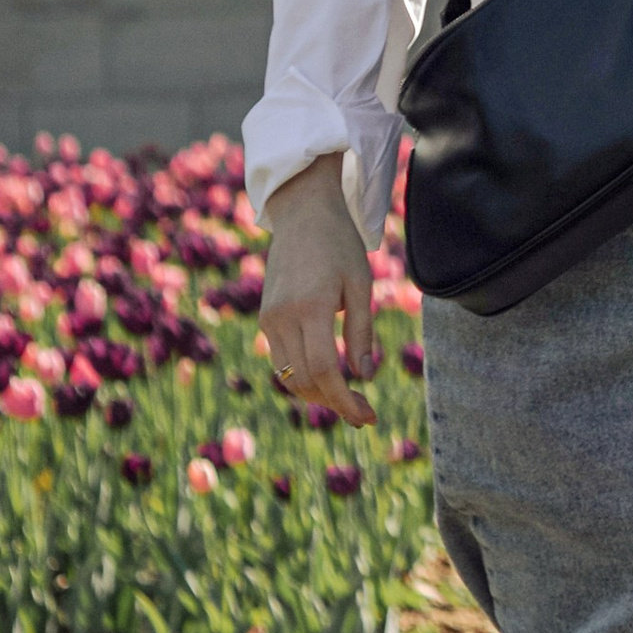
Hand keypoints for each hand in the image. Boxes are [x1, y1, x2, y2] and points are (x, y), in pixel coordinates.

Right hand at [257, 155, 380, 428]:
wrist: (302, 215)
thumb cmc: (340, 246)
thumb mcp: (361, 285)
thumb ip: (362, 332)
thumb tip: (363, 377)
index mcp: (311, 307)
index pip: (325, 371)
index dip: (345, 401)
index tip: (367, 416)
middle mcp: (282, 318)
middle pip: (305, 381)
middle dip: (334, 403)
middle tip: (363, 413)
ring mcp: (269, 320)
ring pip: (289, 377)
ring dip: (317, 395)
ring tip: (348, 399)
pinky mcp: (265, 319)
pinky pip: (282, 361)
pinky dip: (303, 377)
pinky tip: (328, 378)